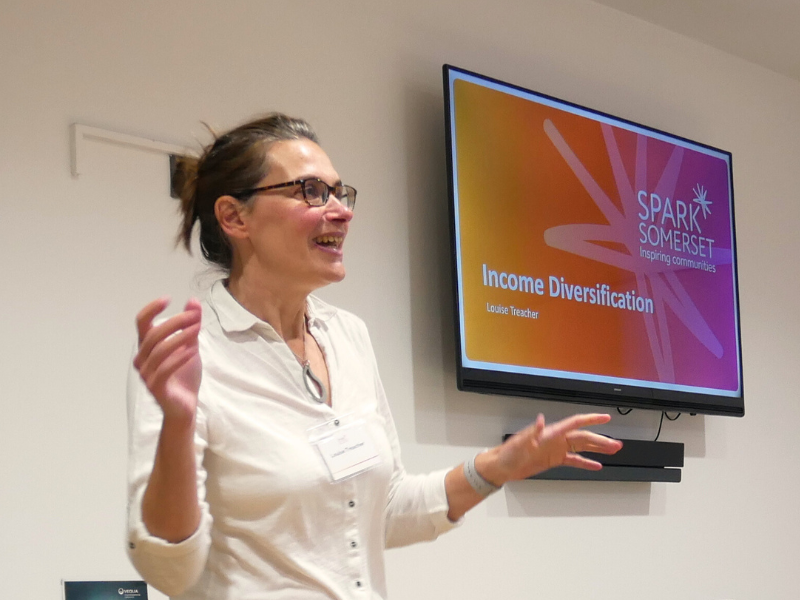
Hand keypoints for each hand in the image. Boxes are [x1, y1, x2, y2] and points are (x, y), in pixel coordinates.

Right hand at [134, 297, 201, 422]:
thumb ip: (191, 325)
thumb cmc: (184, 374)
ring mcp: (147, 374)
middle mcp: (142, 359)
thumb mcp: (191, 345)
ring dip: (180, 337)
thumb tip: (193, 301)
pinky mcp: (156, 387)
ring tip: (197, 328)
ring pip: (160, 350)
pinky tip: (192, 351)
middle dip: (175, 322)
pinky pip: (165, 369)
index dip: (151, 309)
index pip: (142, 322)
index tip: (168, 299)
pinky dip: (179, 357)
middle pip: (153, 334)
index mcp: (147, 347)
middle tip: (195, 316)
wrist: (186, 405)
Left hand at [485, 413, 622, 483]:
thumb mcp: (520, 443)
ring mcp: (556, 449)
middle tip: (617, 445)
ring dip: (597, 449)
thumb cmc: (509, 453)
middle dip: (600, 440)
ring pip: (581, 447)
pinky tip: (596, 465)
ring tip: (613, 451)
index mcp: (551, 433)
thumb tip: (540, 420)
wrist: (503, 467)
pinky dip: (585, 463)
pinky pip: (574, 460)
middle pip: (583, 437)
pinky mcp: (554, 460)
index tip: (605, 417)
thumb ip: (532, 432)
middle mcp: (556, 439)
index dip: (590, 420)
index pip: (574, 423)